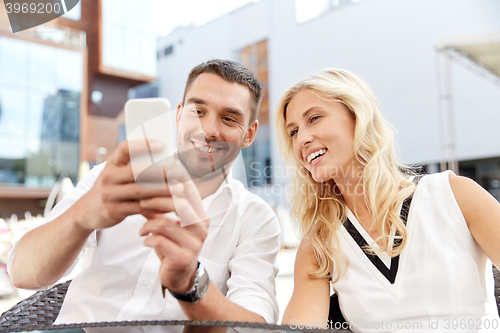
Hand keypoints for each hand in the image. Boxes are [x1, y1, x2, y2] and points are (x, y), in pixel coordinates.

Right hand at [76, 140, 169, 230]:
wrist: (86, 211)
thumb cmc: (111, 188)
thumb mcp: (116, 175)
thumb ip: (133, 168)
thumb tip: (166, 160)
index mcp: (111, 164)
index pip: (124, 148)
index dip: (142, 144)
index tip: (161, 144)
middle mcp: (108, 177)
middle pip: (136, 171)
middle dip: (160, 171)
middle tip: (178, 172)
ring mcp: (109, 195)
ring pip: (140, 191)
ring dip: (162, 190)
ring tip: (179, 189)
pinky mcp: (113, 211)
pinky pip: (139, 209)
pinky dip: (155, 207)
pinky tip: (169, 206)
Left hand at [139, 160, 209, 292]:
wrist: (180, 275)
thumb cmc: (175, 244)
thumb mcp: (172, 223)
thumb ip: (164, 206)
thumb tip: (149, 182)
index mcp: (201, 216)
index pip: (190, 192)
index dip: (173, 182)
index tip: (154, 177)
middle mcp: (201, 229)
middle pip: (180, 205)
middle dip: (157, 201)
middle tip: (141, 202)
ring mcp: (194, 244)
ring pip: (165, 224)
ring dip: (148, 224)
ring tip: (142, 228)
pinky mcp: (182, 258)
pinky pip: (159, 241)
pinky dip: (147, 238)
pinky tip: (145, 240)